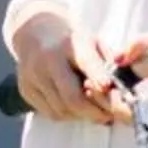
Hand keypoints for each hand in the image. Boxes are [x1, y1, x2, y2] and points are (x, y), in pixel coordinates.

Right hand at [9, 10, 124, 124]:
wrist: (36, 30)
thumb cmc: (73, 40)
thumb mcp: (93, 42)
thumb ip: (109, 62)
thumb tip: (122, 86)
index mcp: (71, 42)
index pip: (85, 61)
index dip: (97, 76)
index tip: (107, 87)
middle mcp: (49, 58)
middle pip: (72, 96)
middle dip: (93, 112)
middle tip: (108, 117)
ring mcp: (33, 74)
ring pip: (61, 110)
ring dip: (80, 116)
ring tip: (91, 110)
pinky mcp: (25, 88)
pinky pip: (50, 113)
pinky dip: (65, 114)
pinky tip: (72, 106)